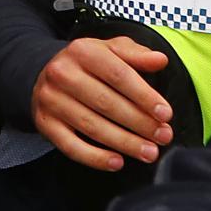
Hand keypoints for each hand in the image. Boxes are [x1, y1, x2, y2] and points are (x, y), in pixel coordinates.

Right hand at [32, 35, 172, 170]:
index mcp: (82, 51)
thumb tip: (160, 60)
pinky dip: (95, 157)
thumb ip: (136, 54)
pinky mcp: (45, 124)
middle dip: (139, 123)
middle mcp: (62, 74)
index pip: (118, 75)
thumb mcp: (110, 49)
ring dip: (124, 143)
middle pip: (106, 103)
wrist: (45, 74)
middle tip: (163, 136)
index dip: (144, 96)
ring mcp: (51, 101)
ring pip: (92, 126)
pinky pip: (71, 146)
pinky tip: (117, 162)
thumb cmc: (87, 64)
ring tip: (149, 152)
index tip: (165, 113)